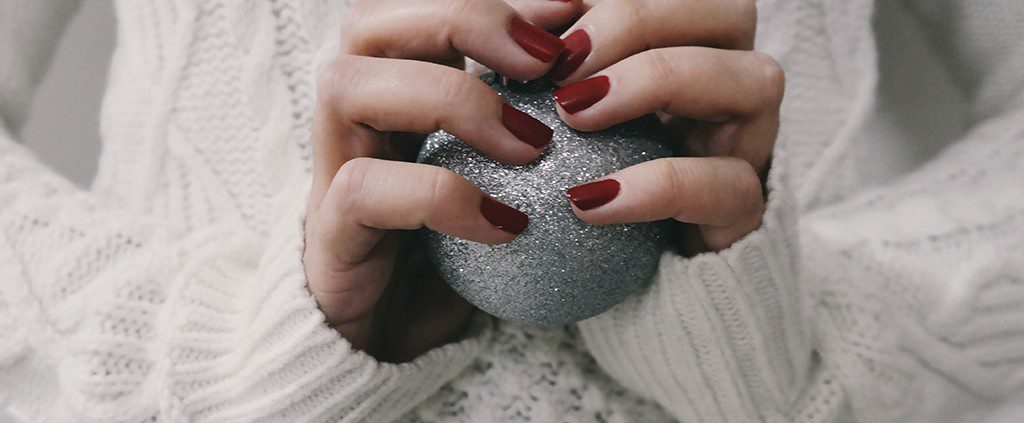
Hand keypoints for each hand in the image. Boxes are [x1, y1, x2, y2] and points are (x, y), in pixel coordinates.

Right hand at [304, 0, 582, 361]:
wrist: (392, 335)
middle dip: (463, 17)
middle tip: (547, 60)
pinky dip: (442, 195)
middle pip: (368, 20)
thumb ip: (532, 126)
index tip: (573, 8)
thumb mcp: (504, 178)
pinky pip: (365, 189)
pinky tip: (506, 224)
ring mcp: (333, 166)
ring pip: (347, 84)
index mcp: (397, 83)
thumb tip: (609, 84)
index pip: (419, 5)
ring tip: (530, 144)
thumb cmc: (459, 245)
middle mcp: (356, 112)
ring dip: (449, 97)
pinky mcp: (329, 230)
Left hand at [554, 0, 781, 252]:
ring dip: (658, 81)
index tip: (548, 22)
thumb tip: (516, 14)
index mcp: (691, 40)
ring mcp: (751, 140)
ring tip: (574, 112)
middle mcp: (733, 77)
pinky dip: (655, 185)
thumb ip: (547, 60)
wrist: (613, 271)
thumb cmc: (580, 169)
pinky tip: (587, 200)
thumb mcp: (556, 107)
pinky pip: (726, 185)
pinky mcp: (746, 209)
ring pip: (755, 81)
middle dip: (640, 20)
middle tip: (562, 60)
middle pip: (730, 11)